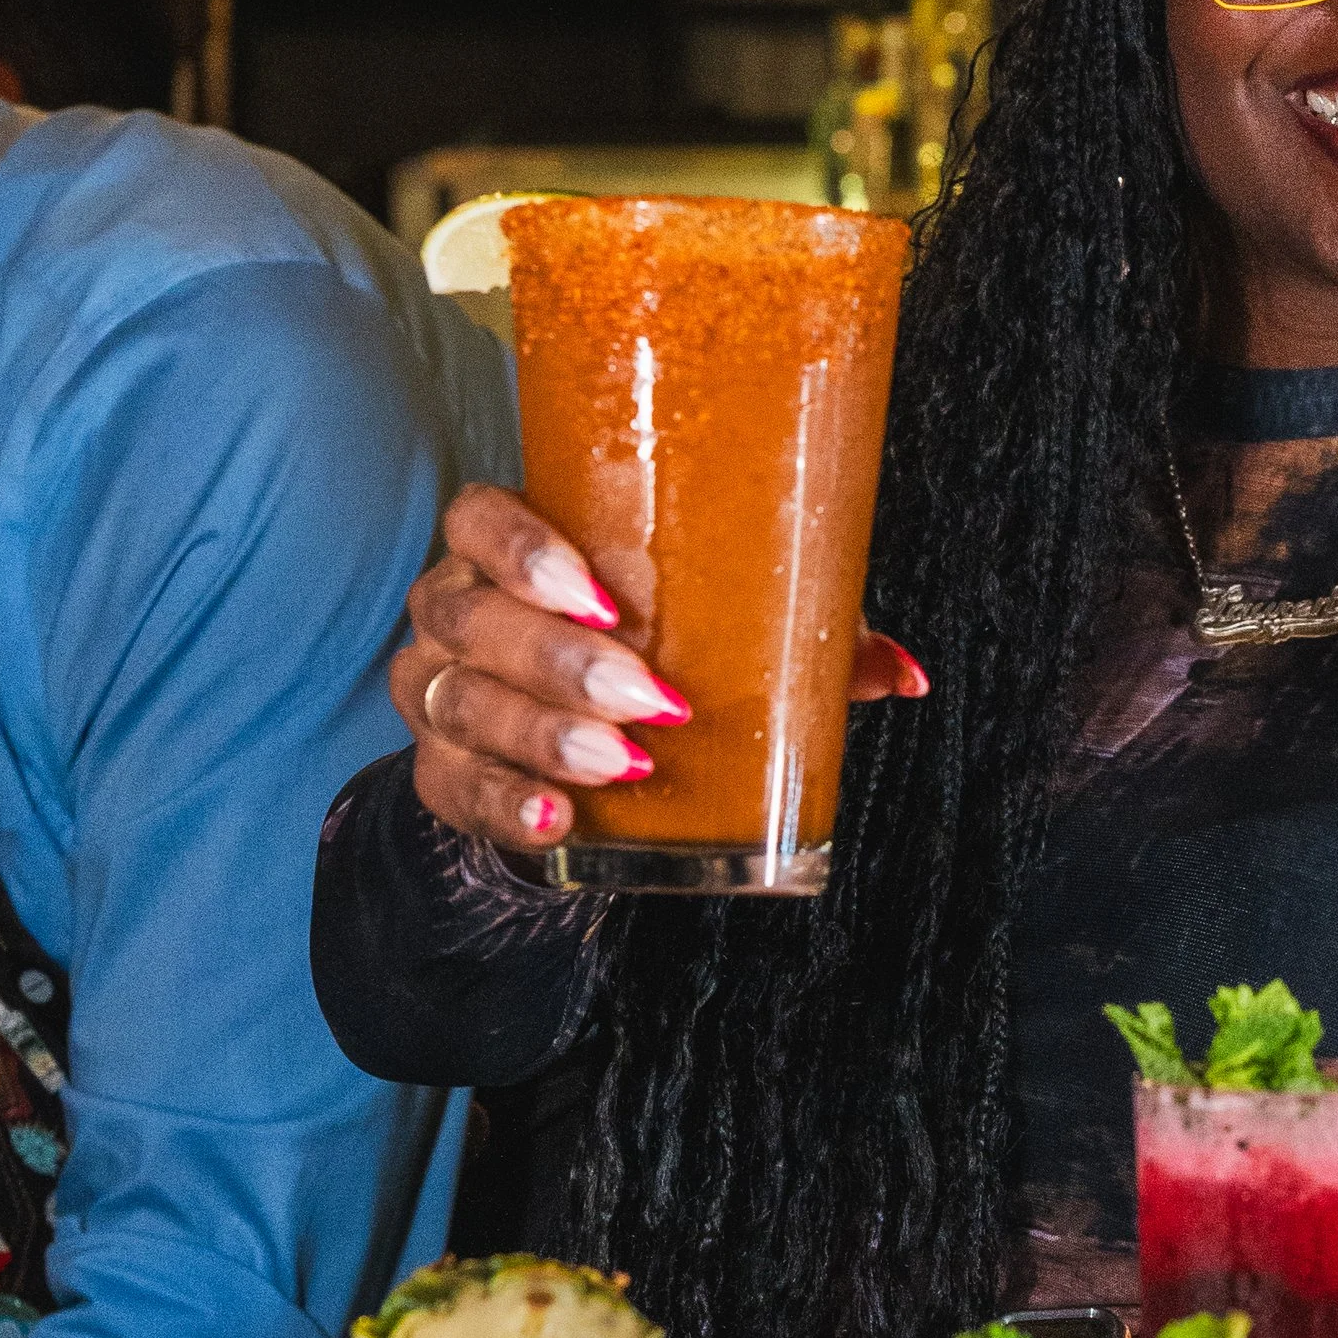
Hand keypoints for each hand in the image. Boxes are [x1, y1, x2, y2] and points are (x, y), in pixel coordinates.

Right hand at [396, 483, 927, 857]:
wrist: (572, 736)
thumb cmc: (650, 644)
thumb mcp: (718, 623)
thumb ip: (803, 631)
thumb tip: (902, 674)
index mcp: (506, 545)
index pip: (479, 518)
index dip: (525, 552)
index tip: (606, 597)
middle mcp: (454, 609)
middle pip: (471, 619)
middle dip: (562, 662)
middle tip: (651, 700)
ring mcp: (435, 691)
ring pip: (460, 704)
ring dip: (544, 737)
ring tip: (623, 764)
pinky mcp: (442, 772)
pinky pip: (453, 789)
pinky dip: (508, 806)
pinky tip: (559, 820)